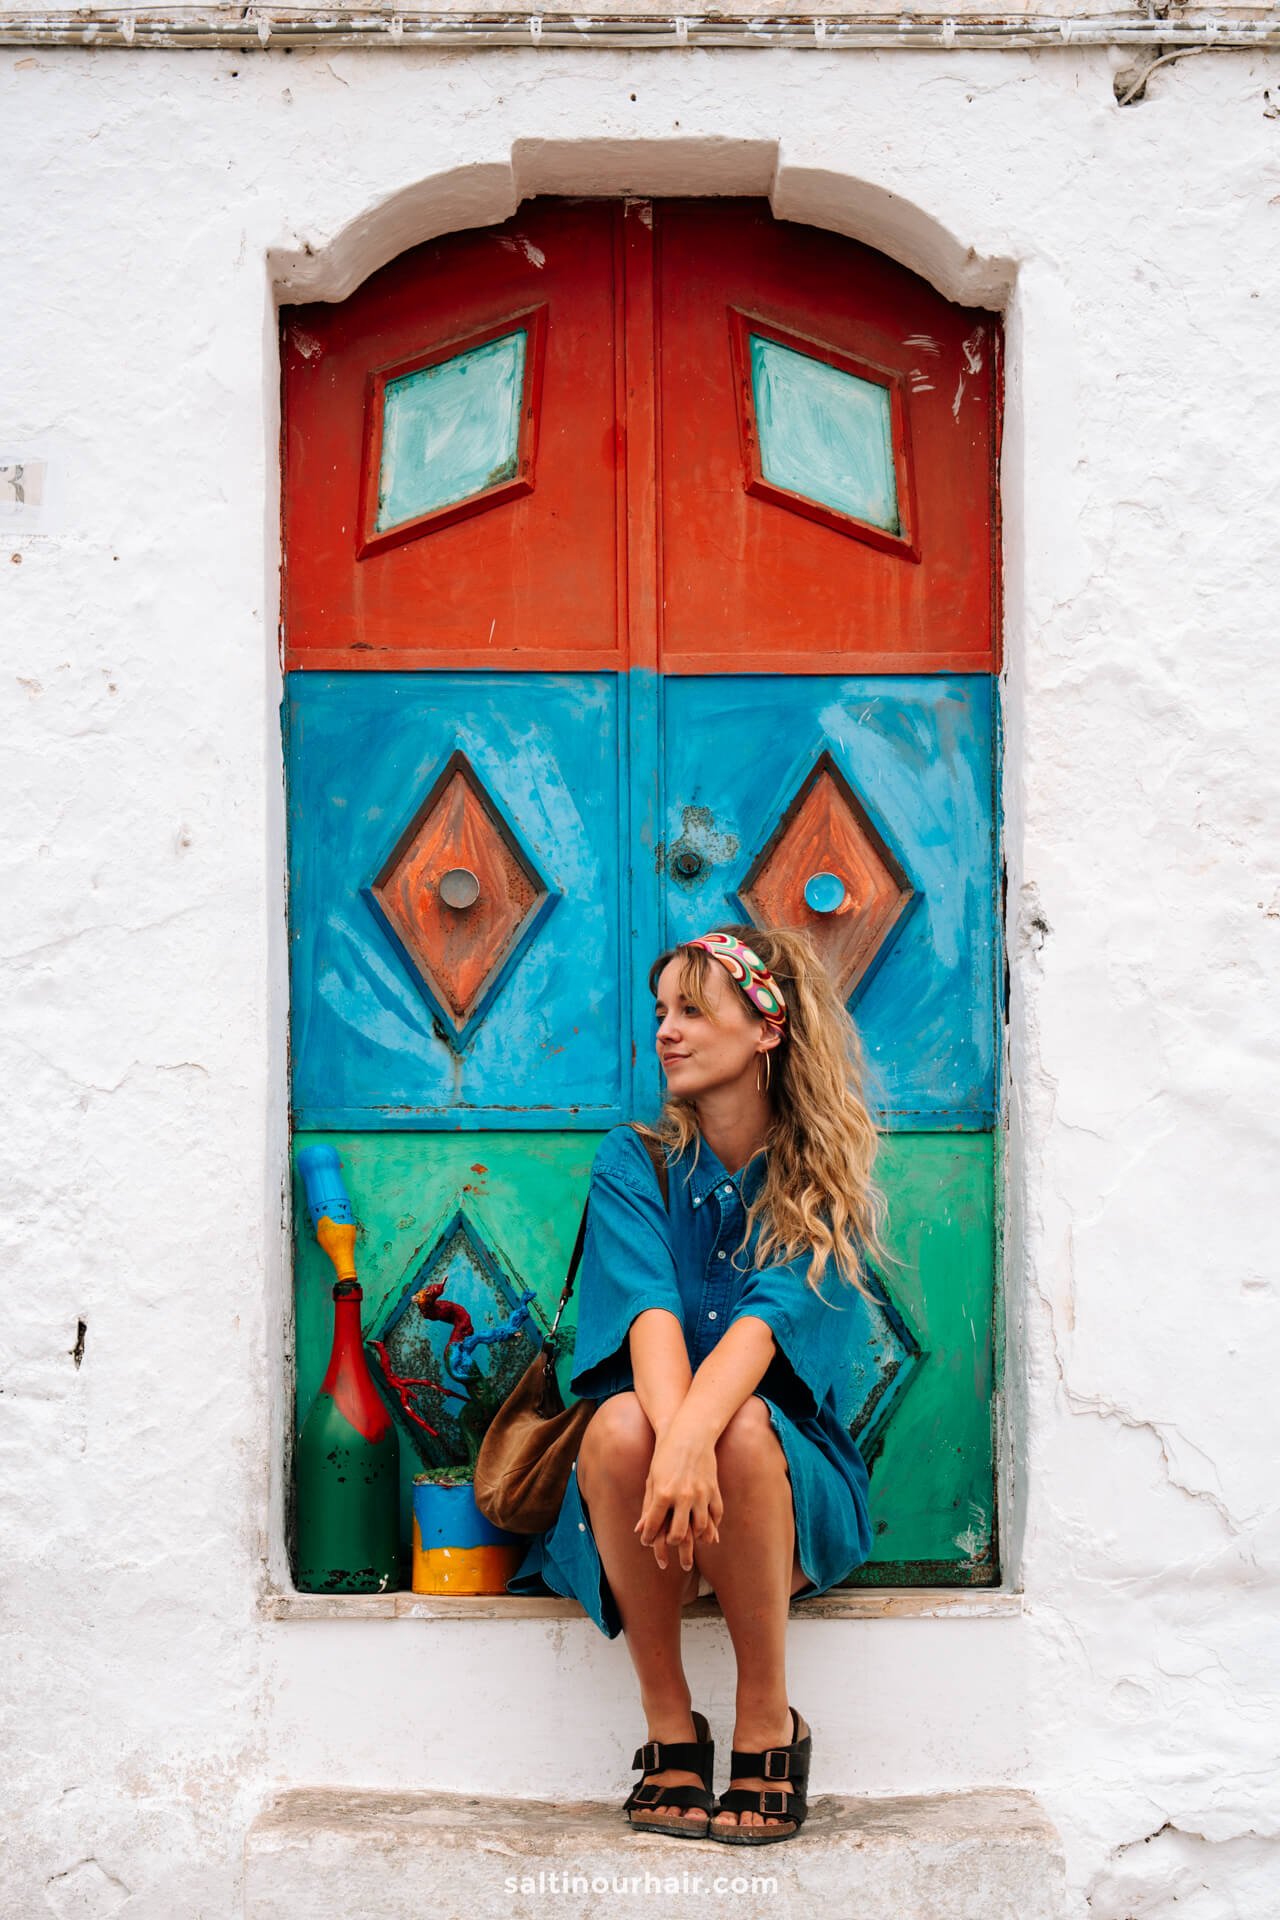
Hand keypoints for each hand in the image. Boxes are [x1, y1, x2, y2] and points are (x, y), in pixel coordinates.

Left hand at [634, 1418, 724, 1571]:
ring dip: (694, 1537)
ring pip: (700, 1528)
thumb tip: (639, 1530)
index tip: (646, 1541)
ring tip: (689, 1540)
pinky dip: (712, 1526)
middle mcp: (683, 1496)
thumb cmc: (666, 1455)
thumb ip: (647, 1505)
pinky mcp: (713, 1490)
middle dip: (672, 1543)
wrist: (690, 1434)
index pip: (653, 1526)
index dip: (648, 1538)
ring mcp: (701, 1494)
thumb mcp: (652, 1478)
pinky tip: (706, 1530)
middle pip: (678, 1535)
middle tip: (669, 1543)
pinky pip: (716, 1515)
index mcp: (663, 1493)